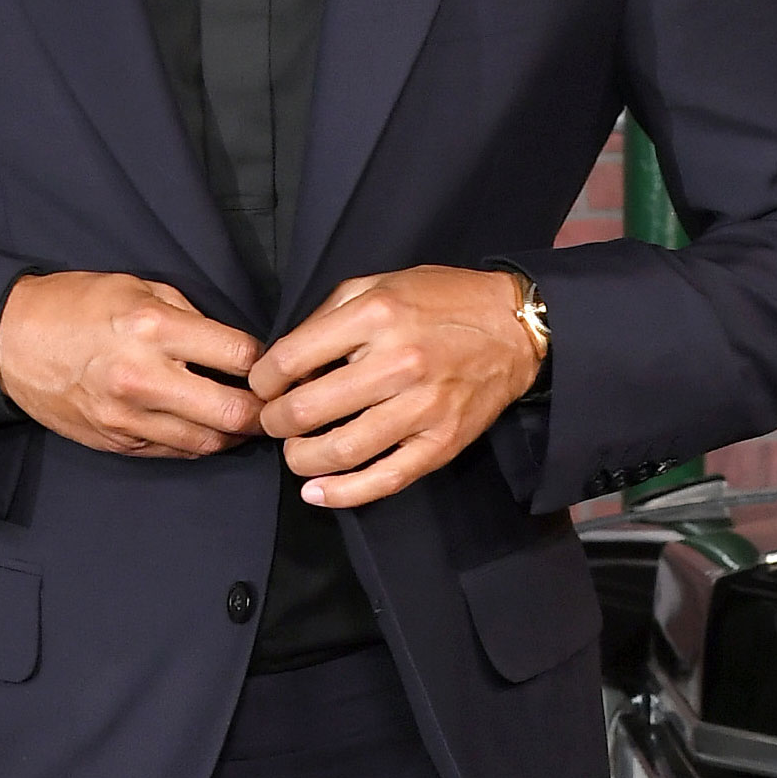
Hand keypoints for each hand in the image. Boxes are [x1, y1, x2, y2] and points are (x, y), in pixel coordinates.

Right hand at [0, 270, 265, 458]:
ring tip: (245, 421)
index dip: (265, 362)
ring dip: (233, 435)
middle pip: (231, 411)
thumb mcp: (137, 286)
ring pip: (206, 442)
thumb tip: (231, 345)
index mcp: (154, 327)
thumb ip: (188, 315)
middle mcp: (144, 376)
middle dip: (262, 411)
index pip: (238, 355)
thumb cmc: (77, 305)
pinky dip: (197, 443)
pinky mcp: (116, 441)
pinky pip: (173, 452)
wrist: (11, 341)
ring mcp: (128, 417)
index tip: (272, 364)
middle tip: (275, 405)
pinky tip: (206, 429)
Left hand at [247, 266, 539, 508]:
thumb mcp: (378, 284)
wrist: (514, 328)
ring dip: (301, 459)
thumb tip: (285, 361)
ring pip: (341, 451)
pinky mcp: (441, 443)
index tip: (262, 385)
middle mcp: (397, 362)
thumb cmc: (439, 301)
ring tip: (294, 452)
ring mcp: (421, 408)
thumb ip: (328, 316)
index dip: (263, 379)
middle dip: (275, 421)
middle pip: (309, 409)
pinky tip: (317, 492)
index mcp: (375, 316)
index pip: (292, 358)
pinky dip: (343, 493)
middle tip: (272, 421)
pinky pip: (385, 478)